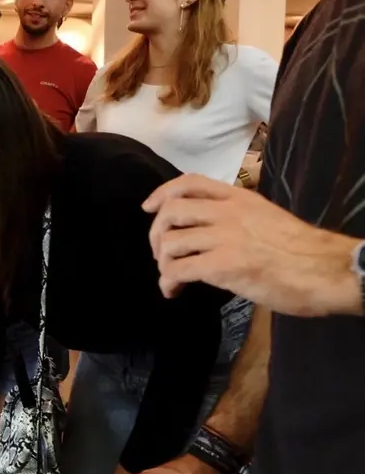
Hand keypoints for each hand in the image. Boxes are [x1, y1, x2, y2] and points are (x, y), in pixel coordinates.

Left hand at [143, 174, 361, 316]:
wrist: (325, 270)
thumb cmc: (300, 250)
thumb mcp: (266, 217)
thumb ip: (236, 217)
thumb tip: (208, 231)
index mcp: (239, 198)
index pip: (190, 183)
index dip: (162, 193)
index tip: (148, 207)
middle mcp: (227, 213)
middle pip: (171, 212)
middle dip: (156, 235)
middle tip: (161, 254)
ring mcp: (223, 238)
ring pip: (170, 243)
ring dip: (163, 262)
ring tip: (172, 276)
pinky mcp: (222, 266)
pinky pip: (178, 270)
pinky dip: (168, 282)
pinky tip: (173, 291)